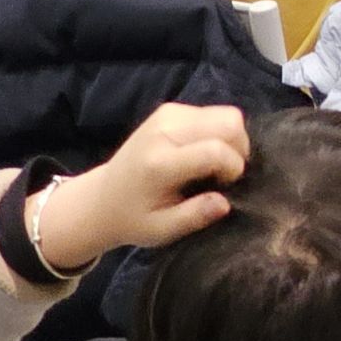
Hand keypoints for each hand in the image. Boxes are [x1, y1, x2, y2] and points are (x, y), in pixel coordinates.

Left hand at [35, 105, 248, 273]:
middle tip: (225, 175)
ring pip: (227, 114)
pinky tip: (204, 152)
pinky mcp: (171, 109)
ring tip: (216, 164)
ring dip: (231, 140)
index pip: (215, 151)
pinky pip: (214, 113)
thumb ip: (194, 216)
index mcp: (159, 163)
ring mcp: (167, 115)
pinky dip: (220, 132)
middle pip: (228, 123)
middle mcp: (163, 130)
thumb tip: (226, 202)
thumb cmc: (134, 218)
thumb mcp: (161, 230)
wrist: (101, 198)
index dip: (233, 169)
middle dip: (239, 150)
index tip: (225, 187)